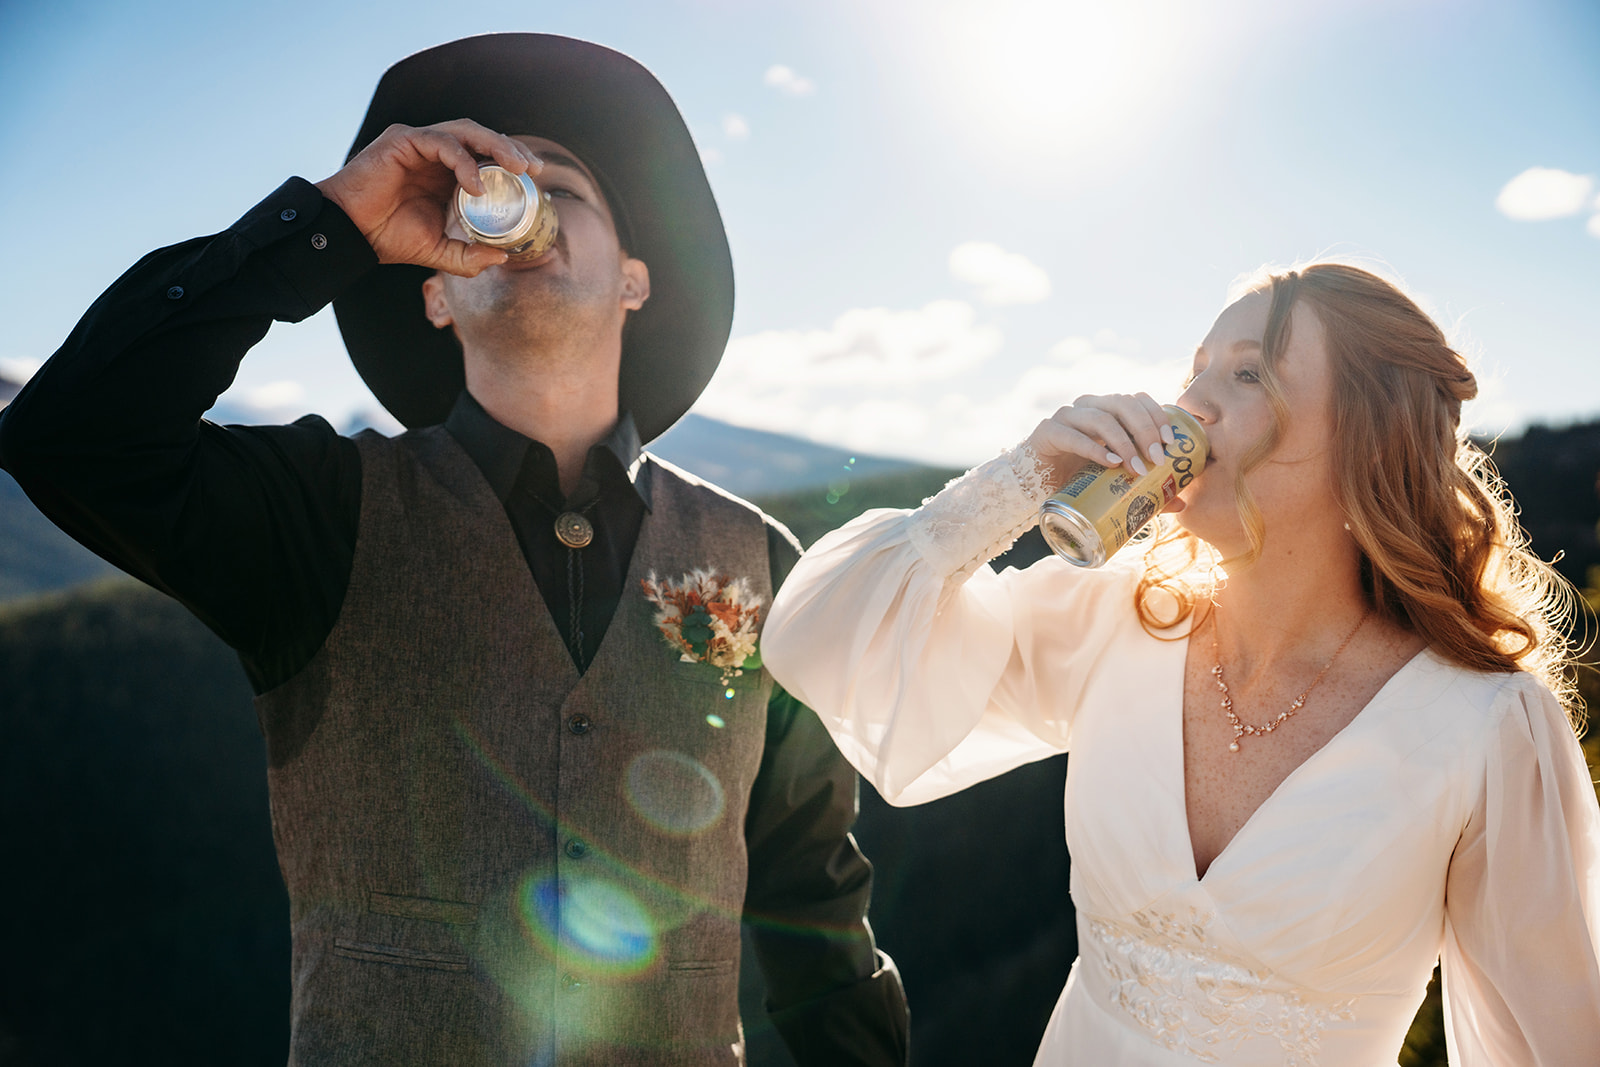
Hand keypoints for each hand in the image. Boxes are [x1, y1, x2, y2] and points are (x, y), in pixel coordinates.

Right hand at [315, 120, 543, 275]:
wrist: (349, 235)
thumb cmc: (387, 237)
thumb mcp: (438, 251)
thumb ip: (469, 255)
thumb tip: (503, 257)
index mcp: (445, 172)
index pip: (485, 155)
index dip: (511, 161)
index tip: (535, 177)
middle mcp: (434, 152)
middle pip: (481, 138)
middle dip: (511, 149)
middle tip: (533, 168)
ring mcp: (418, 142)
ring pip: (466, 131)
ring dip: (495, 146)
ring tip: (515, 168)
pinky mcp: (402, 140)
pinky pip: (442, 143)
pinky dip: (464, 161)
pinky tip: (476, 185)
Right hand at [1026, 393, 1177, 496]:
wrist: (1033, 485)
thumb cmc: (1077, 478)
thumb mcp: (1114, 479)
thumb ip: (1144, 486)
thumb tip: (1180, 502)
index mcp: (1107, 410)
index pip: (1136, 398)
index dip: (1156, 414)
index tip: (1170, 442)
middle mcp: (1088, 407)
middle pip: (1123, 404)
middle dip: (1145, 430)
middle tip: (1158, 458)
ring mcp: (1066, 416)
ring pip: (1101, 418)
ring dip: (1124, 442)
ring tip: (1137, 468)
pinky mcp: (1047, 432)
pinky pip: (1073, 435)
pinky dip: (1095, 449)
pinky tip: (1111, 463)